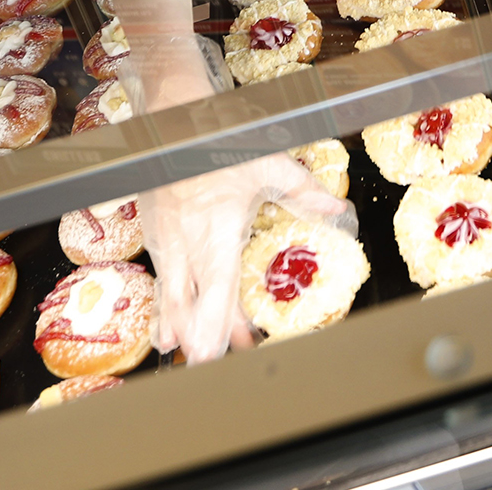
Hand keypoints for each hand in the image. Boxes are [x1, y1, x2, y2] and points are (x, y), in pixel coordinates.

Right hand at [137, 151, 350, 363]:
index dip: (216, 323)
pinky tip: (169, 332)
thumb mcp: (267, 163)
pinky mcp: (155, 237)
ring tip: (192, 357)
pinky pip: (161, 280)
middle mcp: (187, 243)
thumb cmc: (218, 142)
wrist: (170, 124)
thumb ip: (303, 191)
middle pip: (190, 303)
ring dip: (182, 329)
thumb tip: (337, 211)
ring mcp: (167, 242)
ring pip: (171, 297)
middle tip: (209, 367)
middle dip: (200, 339)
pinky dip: (167, 308)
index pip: (216, 287)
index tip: (217, 352)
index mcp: (217, 229)